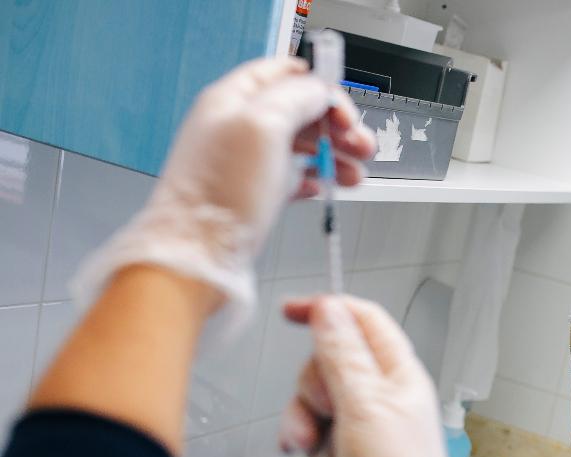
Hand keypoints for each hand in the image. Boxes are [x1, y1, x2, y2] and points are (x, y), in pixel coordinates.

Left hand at [70, 57, 375, 341]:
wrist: (195, 256)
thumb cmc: (218, 196)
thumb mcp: (262, 127)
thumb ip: (295, 97)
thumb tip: (319, 90)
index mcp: (233, 100)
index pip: (283, 72)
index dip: (320, 85)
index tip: (345, 109)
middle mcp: (237, 126)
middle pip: (298, 110)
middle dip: (335, 125)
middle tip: (361, 145)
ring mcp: (243, 161)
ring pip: (299, 144)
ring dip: (333, 154)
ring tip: (353, 174)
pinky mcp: (250, 192)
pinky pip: (290, 176)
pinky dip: (313, 178)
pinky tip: (323, 187)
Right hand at [278, 296, 481, 456]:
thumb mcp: (365, 406)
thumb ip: (343, 356)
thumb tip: (329, 310)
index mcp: (399, 375)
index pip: (364, 322)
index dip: (330, 310)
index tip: (293, 311)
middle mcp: (382, 395)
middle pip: (330, 358)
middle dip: (312, 379)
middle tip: (324, 407)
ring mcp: (361, 424)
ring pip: (314, 394)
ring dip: (301, 412)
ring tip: (308, 439)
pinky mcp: (341, 452)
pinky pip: (309, 426)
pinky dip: (299, 434)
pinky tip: (299, 451)